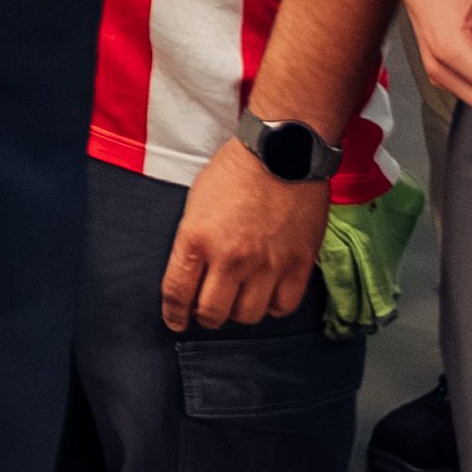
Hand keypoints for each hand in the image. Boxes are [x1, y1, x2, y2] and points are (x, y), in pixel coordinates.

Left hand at [163, 142, 330, 330]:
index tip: (176, 320)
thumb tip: (191, 273)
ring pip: (248, 316)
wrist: (283, 151)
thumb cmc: (237, 169)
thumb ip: (193, 240)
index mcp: (196, 239)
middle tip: (209, 308)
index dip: (174, 314)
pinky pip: (284, 306)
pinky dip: (273, 306)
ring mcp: (266, 264)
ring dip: (240, 311)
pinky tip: (268, 293)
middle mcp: (229, 257)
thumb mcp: (197, 201)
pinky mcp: (298, 264)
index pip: (177, 294)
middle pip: (212, 313)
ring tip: (240, 298)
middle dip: (205, 316)